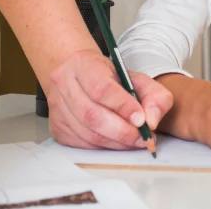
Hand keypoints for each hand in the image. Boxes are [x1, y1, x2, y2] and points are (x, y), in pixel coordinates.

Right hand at [47, 49, 172, 149]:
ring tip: (134, 140)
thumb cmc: (108, 77)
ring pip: (87, 133)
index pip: (101, 88)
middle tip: (142, 137)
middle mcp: (64, 84)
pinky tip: (116, 141)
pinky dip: (104, 146)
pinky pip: (82, 144)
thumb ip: (153, 95)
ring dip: (115, 142)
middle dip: (122, 131)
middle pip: (92, 115)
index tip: (141, 120)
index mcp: (83, 64)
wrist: (79, 75)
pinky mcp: (57, 127)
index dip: (123, 106)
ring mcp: (57, 107)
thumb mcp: (136, 77)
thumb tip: (152, 120)